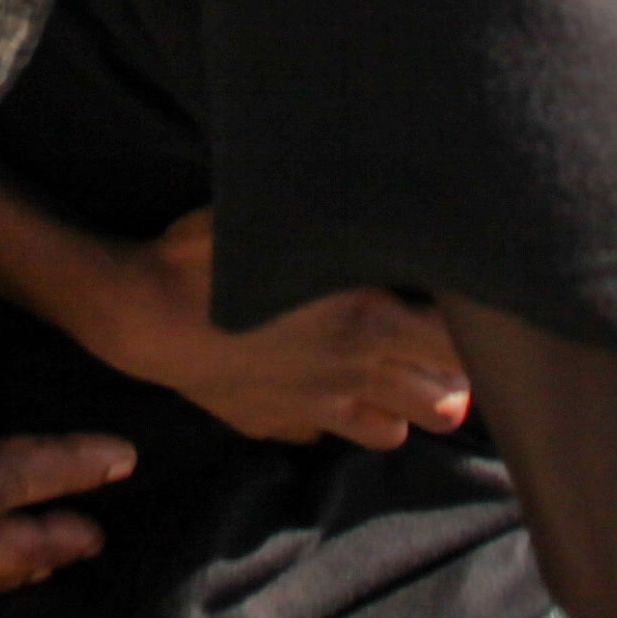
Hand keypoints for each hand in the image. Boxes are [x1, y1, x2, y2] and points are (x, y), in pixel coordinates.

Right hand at [85, 211, 472, 449]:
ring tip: (386, 370)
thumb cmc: (209, 254)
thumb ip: (341, 217)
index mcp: (368, 323)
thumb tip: (386, 184)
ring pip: (393, 433)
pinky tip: (318, 380)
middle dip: (449, 378)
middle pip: (444, 404)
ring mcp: (315, 409)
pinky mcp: (276, 425)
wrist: (141, 313)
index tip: (467, 309)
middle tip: (432, 344)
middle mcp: (353, 375)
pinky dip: (335, 414)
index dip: (476, 333)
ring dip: (398, 405)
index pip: (461, 348)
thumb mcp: (279, 220)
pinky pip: (327, 433)